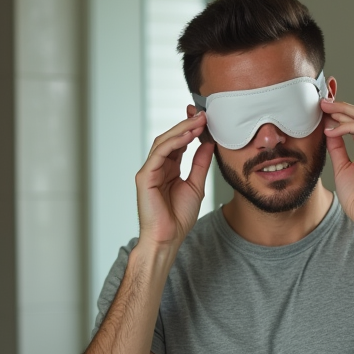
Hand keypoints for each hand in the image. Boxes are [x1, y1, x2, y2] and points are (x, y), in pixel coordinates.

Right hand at [135, 112, 215, 249]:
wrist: (168, 238)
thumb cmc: (178, 218)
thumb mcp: (196, 185)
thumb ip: (200, 164)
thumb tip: (209, 143)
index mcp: (168, 169)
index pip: (179, 143)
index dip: (191, 129)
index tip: (206, 119)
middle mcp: (157, 167)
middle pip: (171, 138)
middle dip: (187, 124)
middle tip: (204, 115)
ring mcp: (149, 170)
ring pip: (164, 142)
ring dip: (182, 130)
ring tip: (199, 122)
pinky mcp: (144, 177)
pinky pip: (159, 154)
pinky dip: (174, 143)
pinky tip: (188, 136)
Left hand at [321, 99, 353, 229]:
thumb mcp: (341, 167)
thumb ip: (337, 148)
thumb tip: (328, 130)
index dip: (341, 111)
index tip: (323, 105)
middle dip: (341, 105)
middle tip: (321, 100)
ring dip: (343, 111)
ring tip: (324, 109)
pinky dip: (346, 127)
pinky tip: (330, 130)